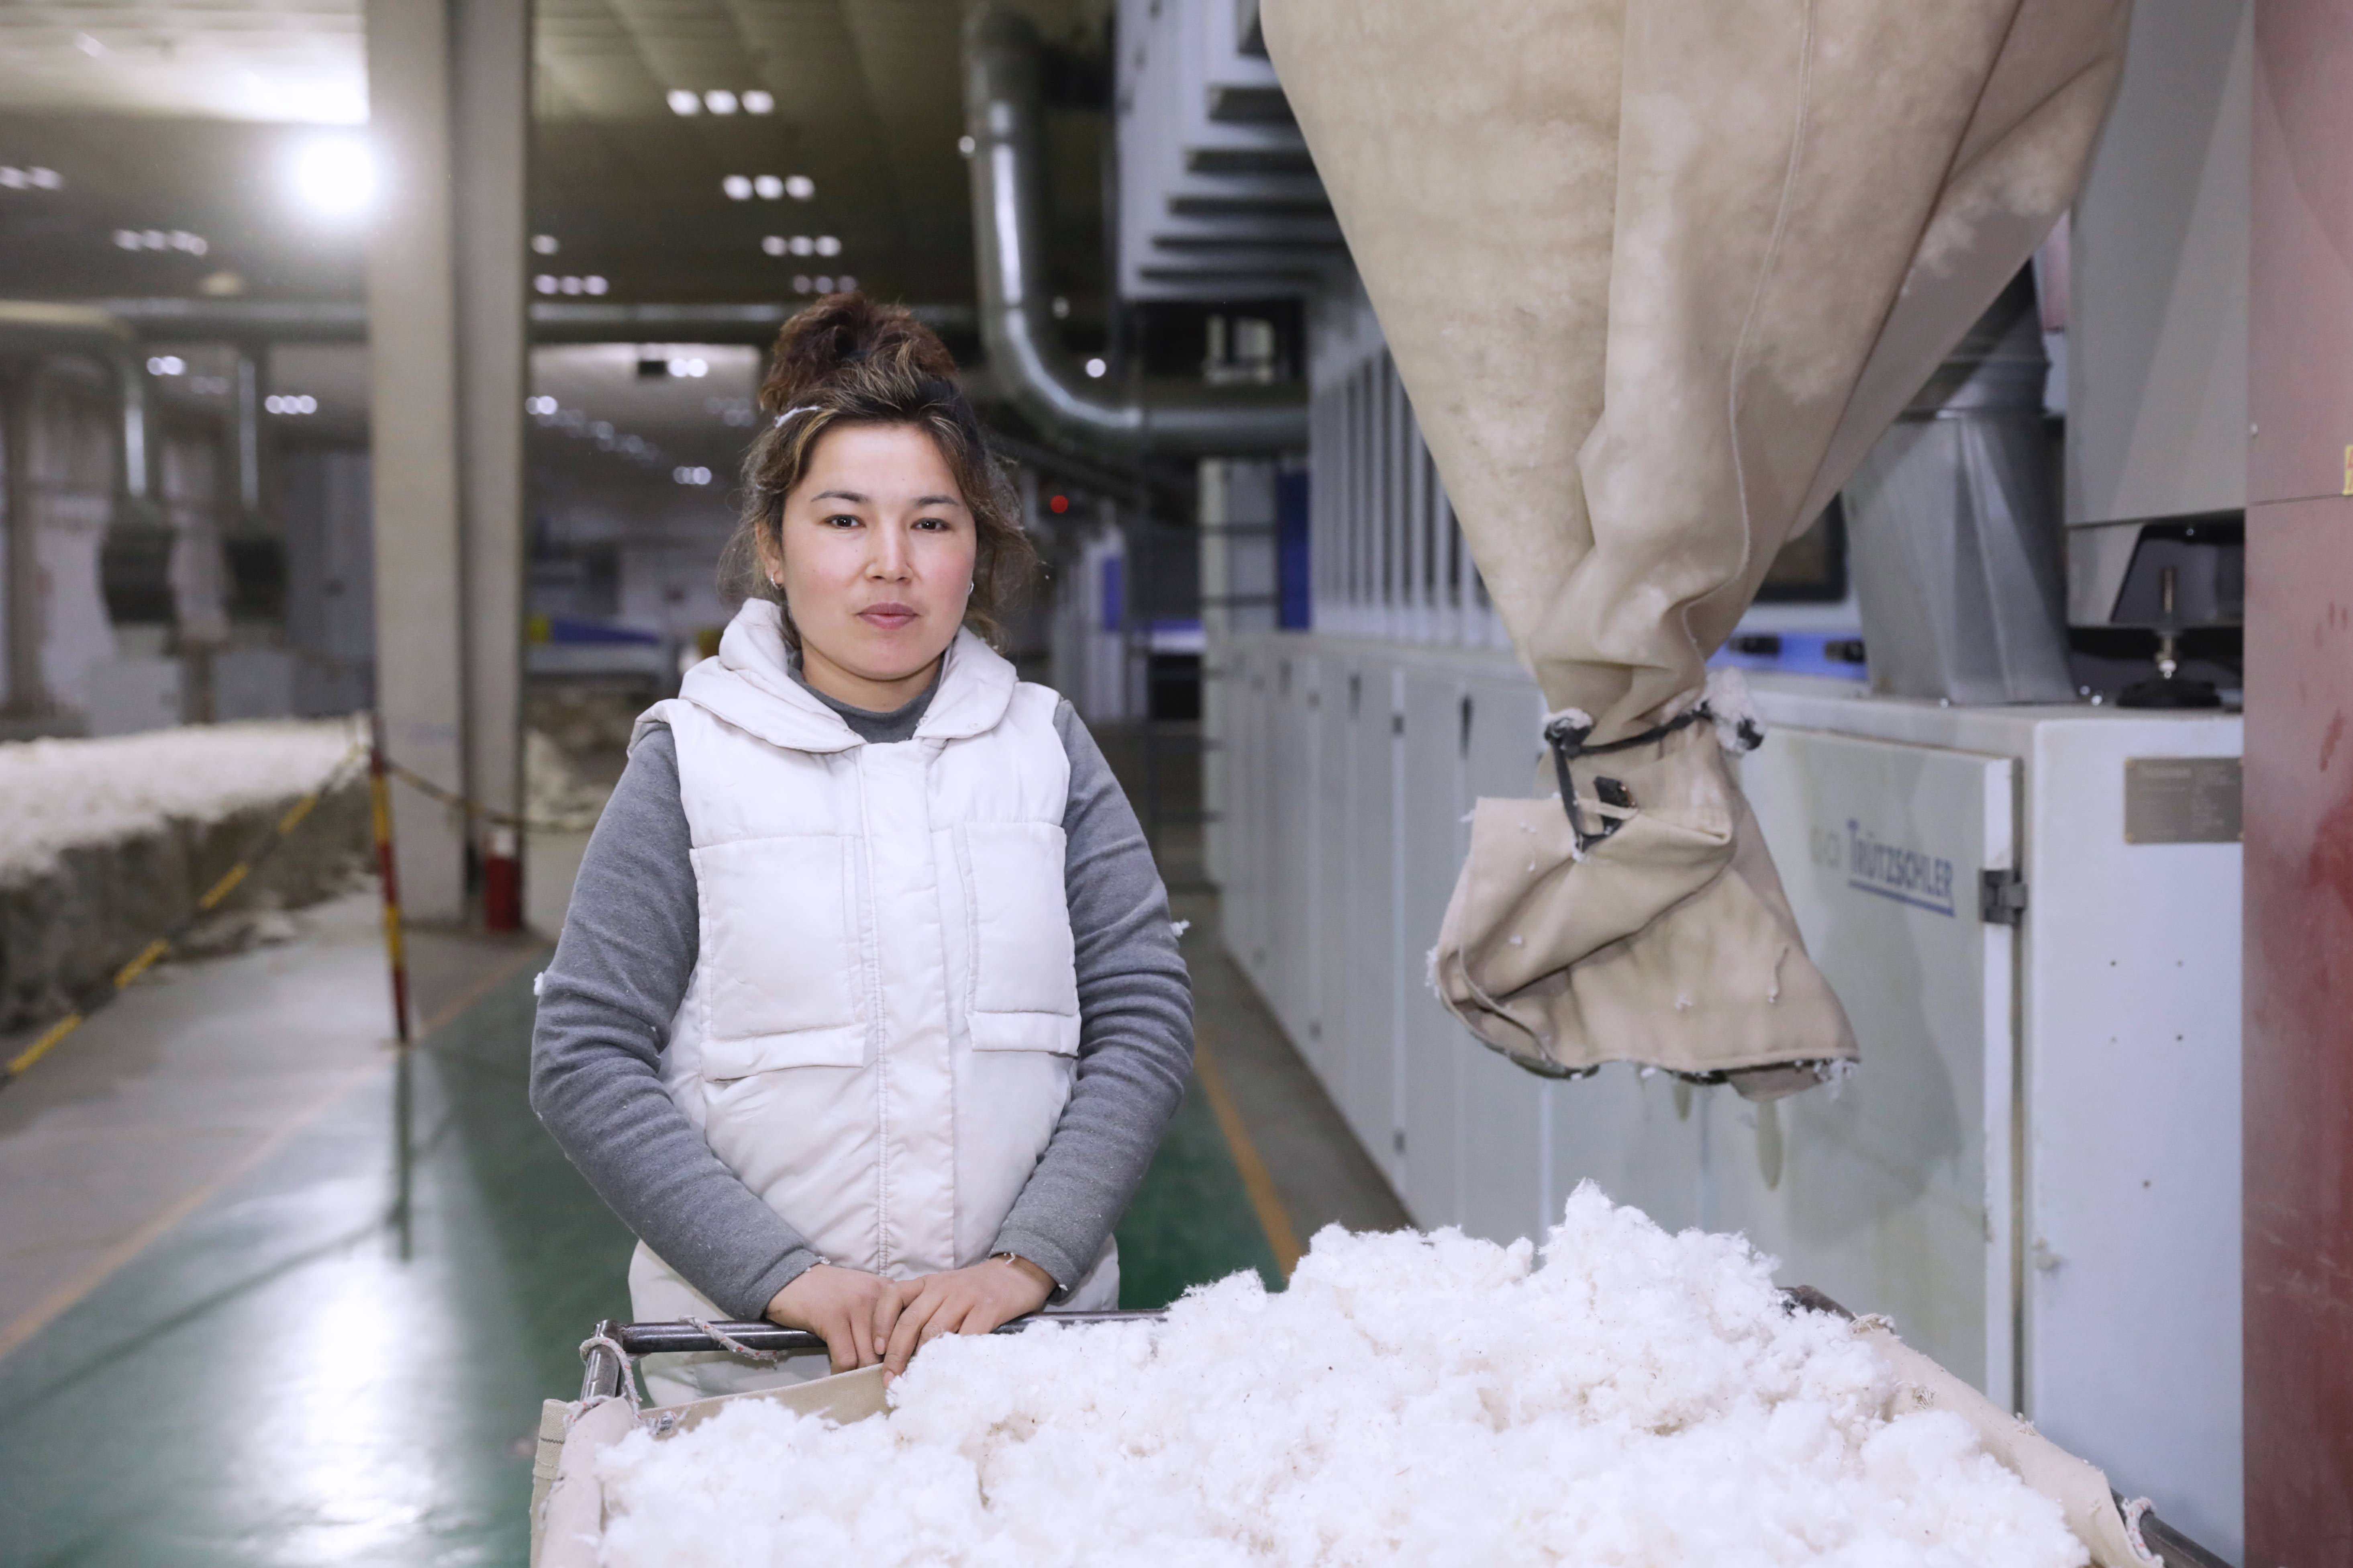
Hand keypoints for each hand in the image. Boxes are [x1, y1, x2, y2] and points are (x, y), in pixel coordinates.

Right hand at [765, 1264, 905, 1373]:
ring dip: (861, 1374)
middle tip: (876, 1384)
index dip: (901, 1354)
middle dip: (882, 1369)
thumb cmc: (827, 1291)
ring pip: (869, 1356)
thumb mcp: (863, 1296)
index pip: (906, 1330)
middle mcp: (877, 1297)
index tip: (895, 1370)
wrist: (790, 1277)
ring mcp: (855, 1307)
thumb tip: (893, 1353)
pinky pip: (846, 1357)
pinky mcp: (833, 1318)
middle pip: (890, 1347)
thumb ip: (881, 1317)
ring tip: (857, 1383)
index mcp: (889, 1293)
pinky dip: (842, 1372)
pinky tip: (837, 1374)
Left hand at [882, 1255, 1054, 1375]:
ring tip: (916, 1381)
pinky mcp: (988, 1308)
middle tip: (891, 1380)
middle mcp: (942, 1287)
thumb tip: (899, 1353)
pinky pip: (966, 1336)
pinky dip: (954, 1356)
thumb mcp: (944, 1291)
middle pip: (910, 1321)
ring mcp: (965, 1297)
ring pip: (934, 1330)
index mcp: (927, 1283)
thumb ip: (924, 1311)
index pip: (892, 1295)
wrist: (1017, 1273)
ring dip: (922, 1360)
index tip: (877, 1350)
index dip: (880, 1323)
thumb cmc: (975, 1290)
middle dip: (896, 1354)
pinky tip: (949, 1371)